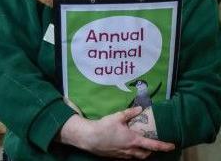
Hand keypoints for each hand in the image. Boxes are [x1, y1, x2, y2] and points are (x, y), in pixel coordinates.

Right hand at [58, 106, 174, 158]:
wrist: (90, 138)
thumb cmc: (104, 127)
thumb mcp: (117, 116)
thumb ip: (130, 113)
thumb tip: (140, 108)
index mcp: (133, 140)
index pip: (152, 145)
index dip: (163, 146)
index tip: (172, 145)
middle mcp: (130, 150)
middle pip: (146, 154)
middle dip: (152, 151)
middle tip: (155, 144)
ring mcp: (124, 155)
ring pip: (138, 158)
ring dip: (143, 153)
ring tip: (143, 146)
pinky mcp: (117, 157)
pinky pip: (129, 158)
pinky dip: (133, 154)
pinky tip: (128, 147)